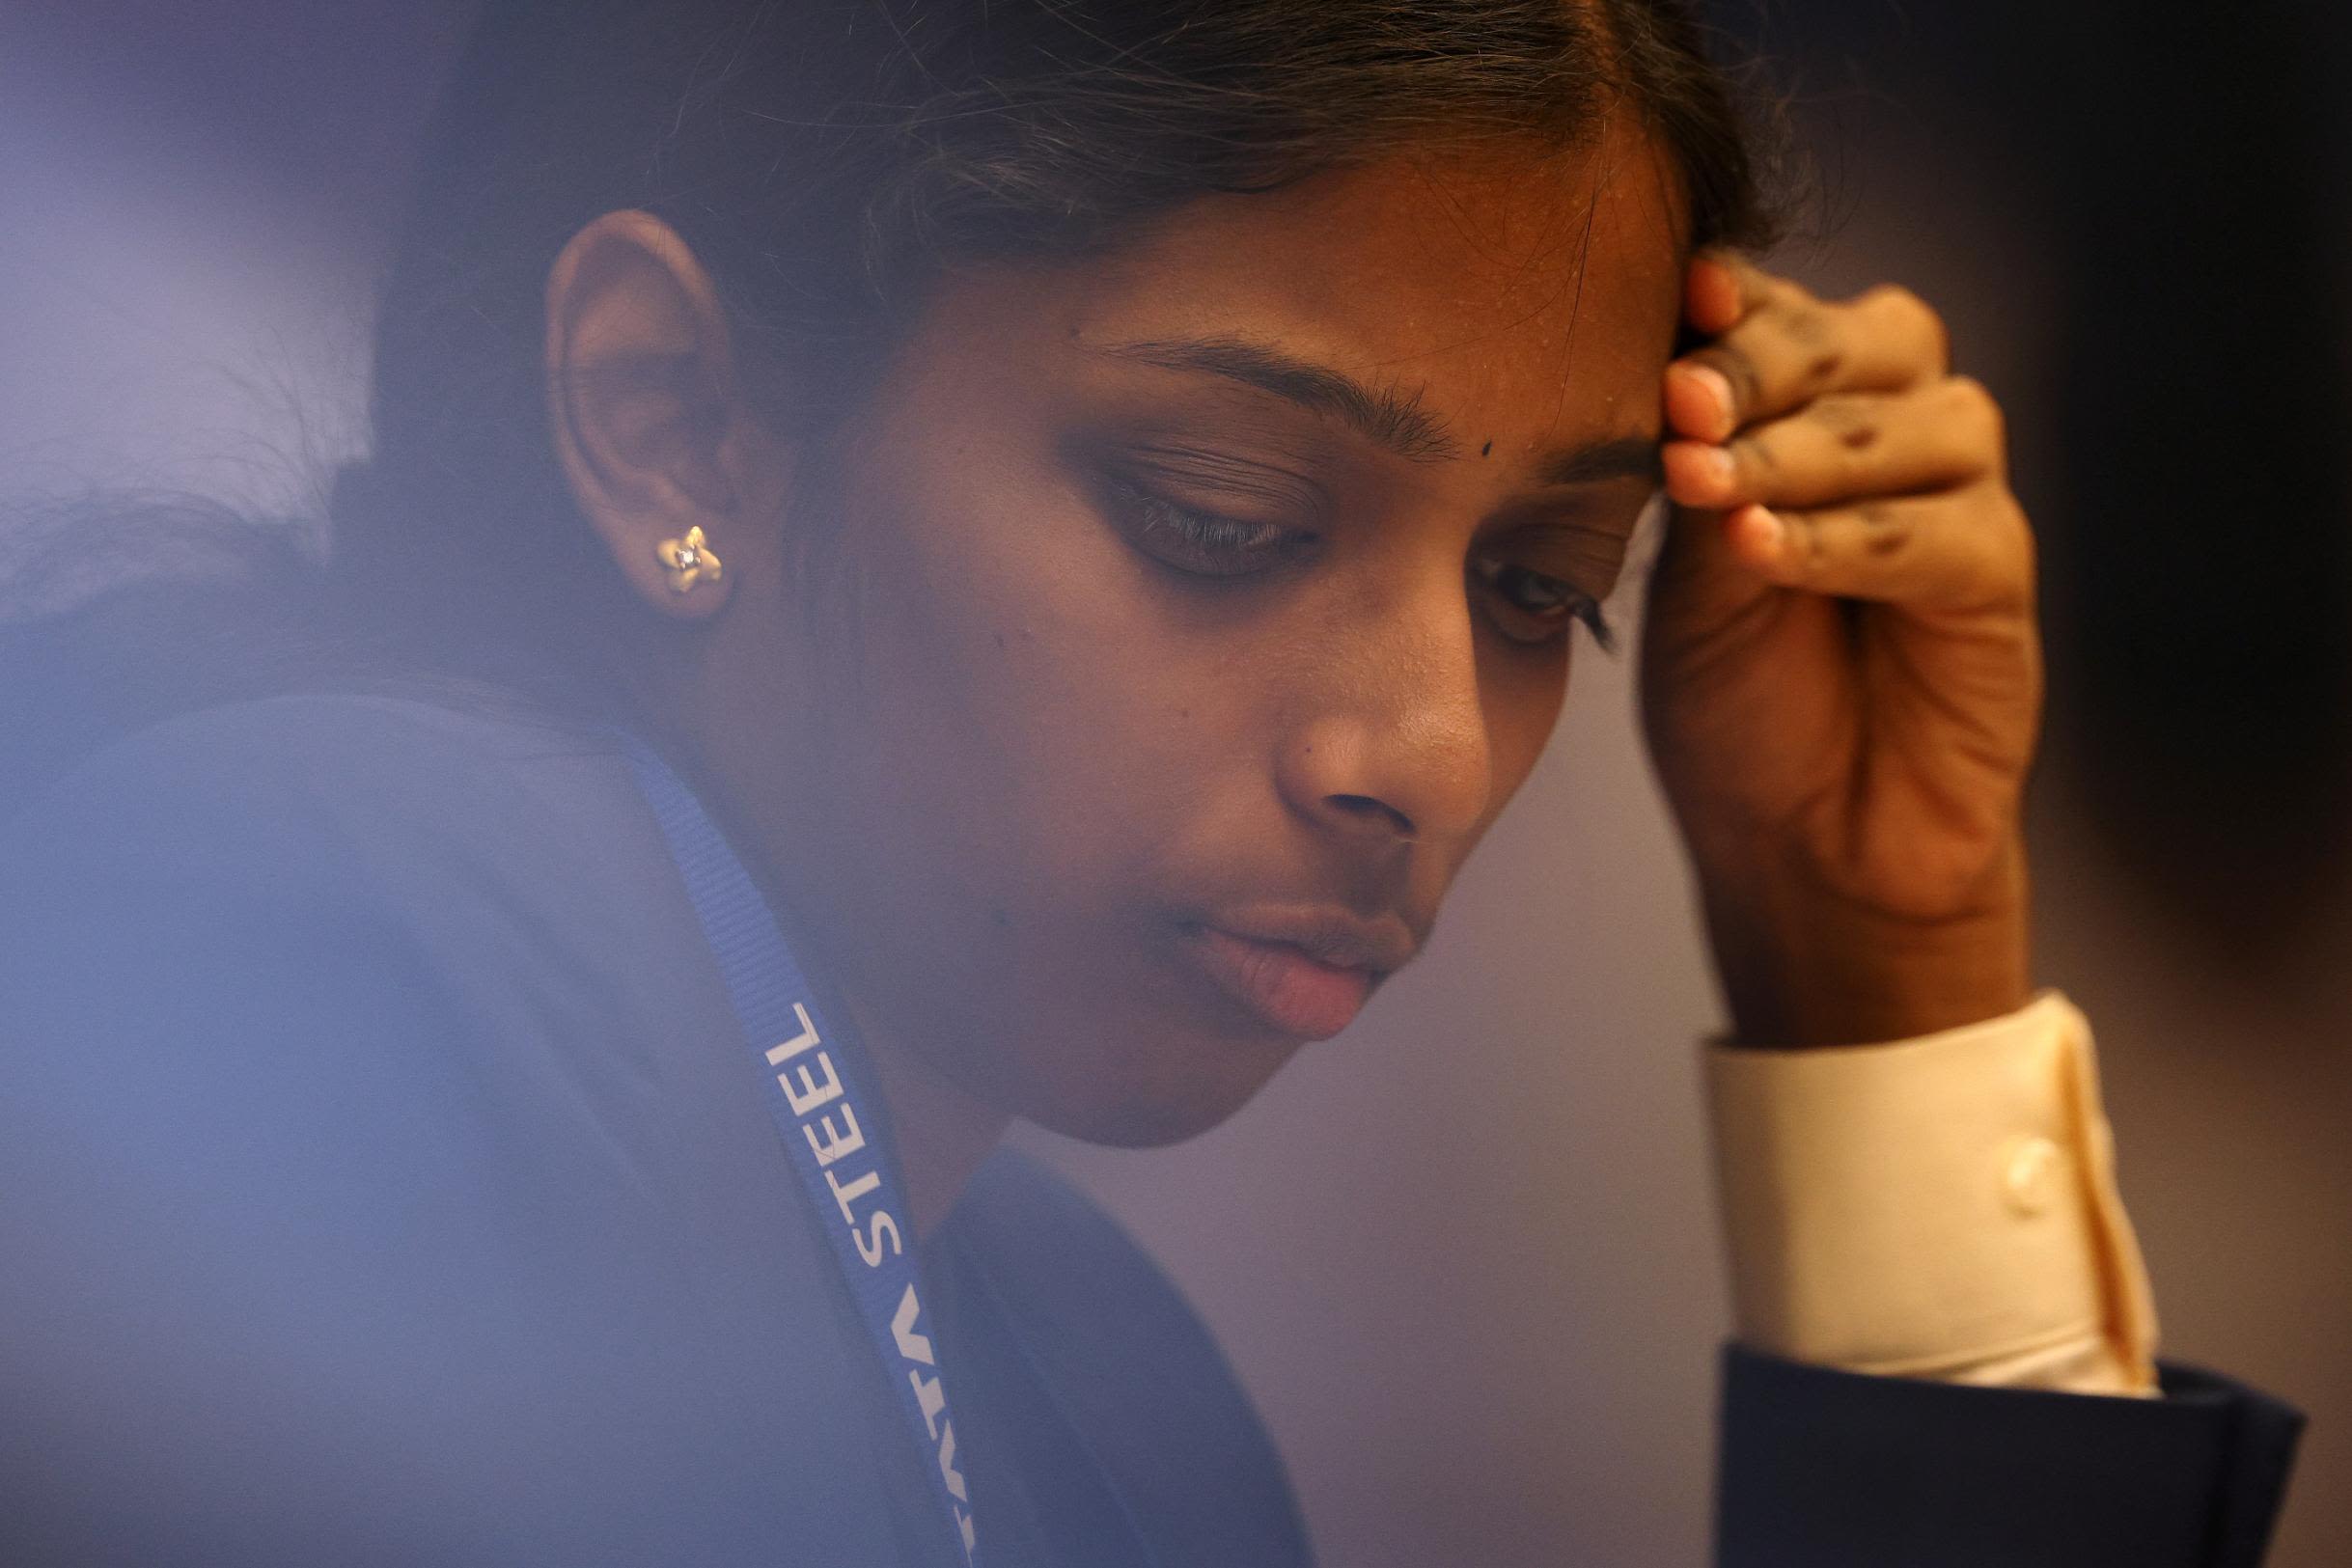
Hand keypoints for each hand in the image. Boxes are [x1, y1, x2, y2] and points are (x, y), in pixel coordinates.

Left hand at [1641, 256, 2036, 1046]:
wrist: (1799, 844)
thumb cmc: (1734, 702)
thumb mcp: (1685, 578)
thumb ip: (1698, 473)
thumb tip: (1680, 365)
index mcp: (1811, 413)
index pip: (1791, 316)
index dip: (1743, 302)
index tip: (1682, 297)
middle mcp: (1898, 437)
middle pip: (1874, 340)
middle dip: (1772, 361)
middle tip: (1687, 400)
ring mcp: (1961, 503)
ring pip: (1917, 426)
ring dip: (1804, 450)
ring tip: (1710, 487)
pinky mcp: (1997, 581)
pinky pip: (1941, 533)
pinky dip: (1845, 538)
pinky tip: (1763, 553)